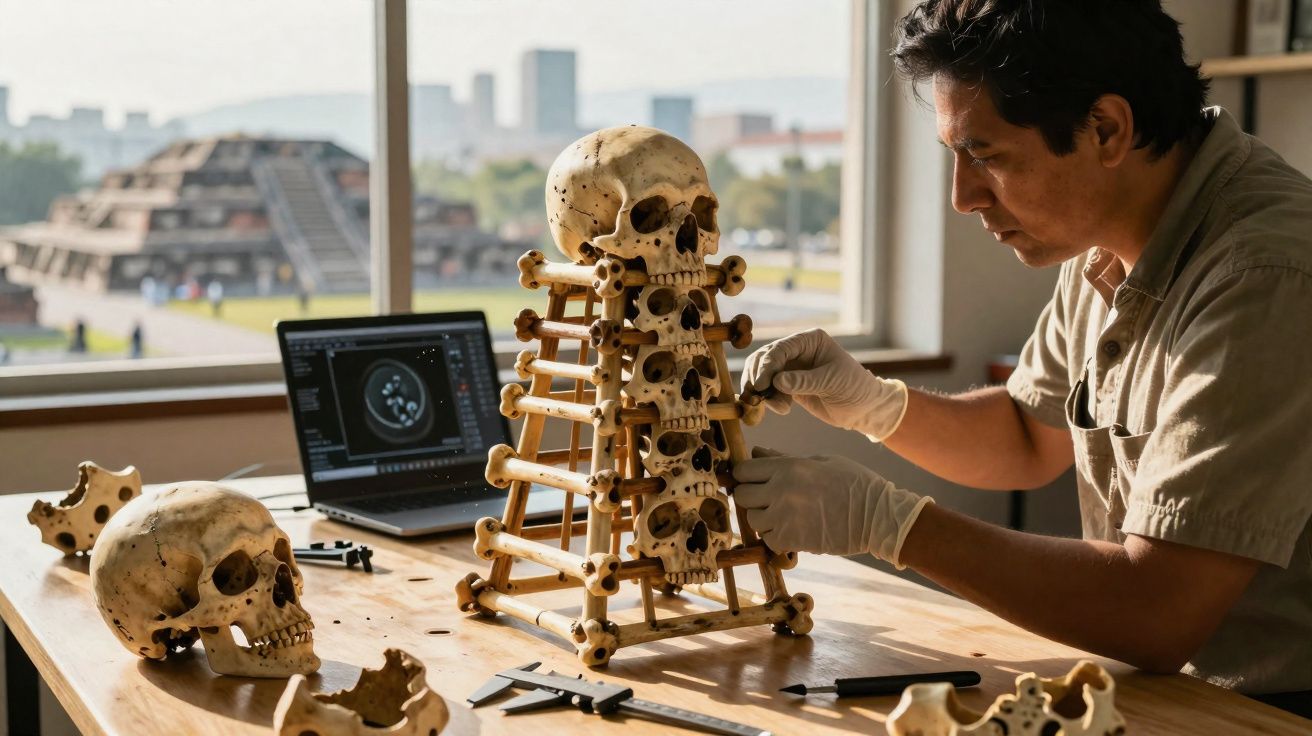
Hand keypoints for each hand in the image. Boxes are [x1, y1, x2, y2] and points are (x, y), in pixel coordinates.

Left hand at [732, 447, 932, 566]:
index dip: (746, 475)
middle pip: (741, 495)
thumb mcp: (820, 461)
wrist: (878, 516)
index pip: (744, 470)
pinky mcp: (792, 540)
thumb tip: (757, 451)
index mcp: (788, 467)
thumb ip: (784, 458)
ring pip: (752, 519)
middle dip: (751, 496)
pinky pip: (767, 539)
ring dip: (763, 518)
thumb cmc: (853, 482)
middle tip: (767, 498)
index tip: (754, 480)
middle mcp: (781, 491)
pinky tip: (792, 529)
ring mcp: (784, 517)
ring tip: (783, 515)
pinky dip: (776, 536)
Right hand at [740, 328, 908, 440]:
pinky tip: (781, 409)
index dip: (767, 365)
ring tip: (775, 406)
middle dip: (758, 377)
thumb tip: (776, 381)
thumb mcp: (832, 382)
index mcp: (810, 341)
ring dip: (762, 390)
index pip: (780, 349)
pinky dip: (768, 399)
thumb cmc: (854, 389)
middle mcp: (798, 350)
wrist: (864, 408)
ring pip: (763, 373)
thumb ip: (803, 381)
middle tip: (758, 396)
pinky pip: (769, 389)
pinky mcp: (789, 385)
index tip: (762, 385)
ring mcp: (792, 367)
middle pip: (765, 358)